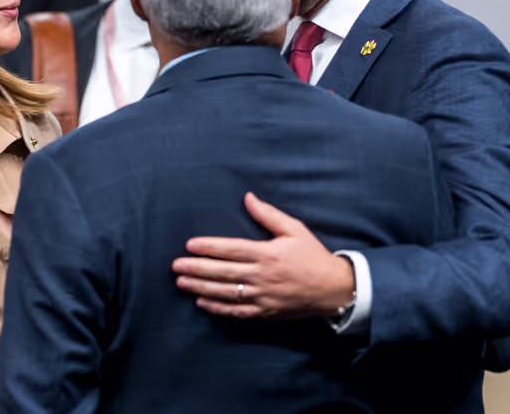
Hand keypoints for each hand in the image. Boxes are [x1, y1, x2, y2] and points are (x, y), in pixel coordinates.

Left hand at [172, 192, 354, 319]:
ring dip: (202, 288)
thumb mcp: (294, 230)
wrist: (334, 289)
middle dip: (197, 268)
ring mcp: (263, 296)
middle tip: (176, 266)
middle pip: (223, 272)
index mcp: (267, 254)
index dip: (209, 247)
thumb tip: (248, 197)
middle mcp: (262, 276)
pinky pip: (237, 312)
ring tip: (182, 283)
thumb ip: (269, 215)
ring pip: (226, 293)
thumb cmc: (312, 256)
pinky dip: (218, 309)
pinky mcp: (266, 312)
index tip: (190, 245)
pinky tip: (202, 303)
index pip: (232, 249)